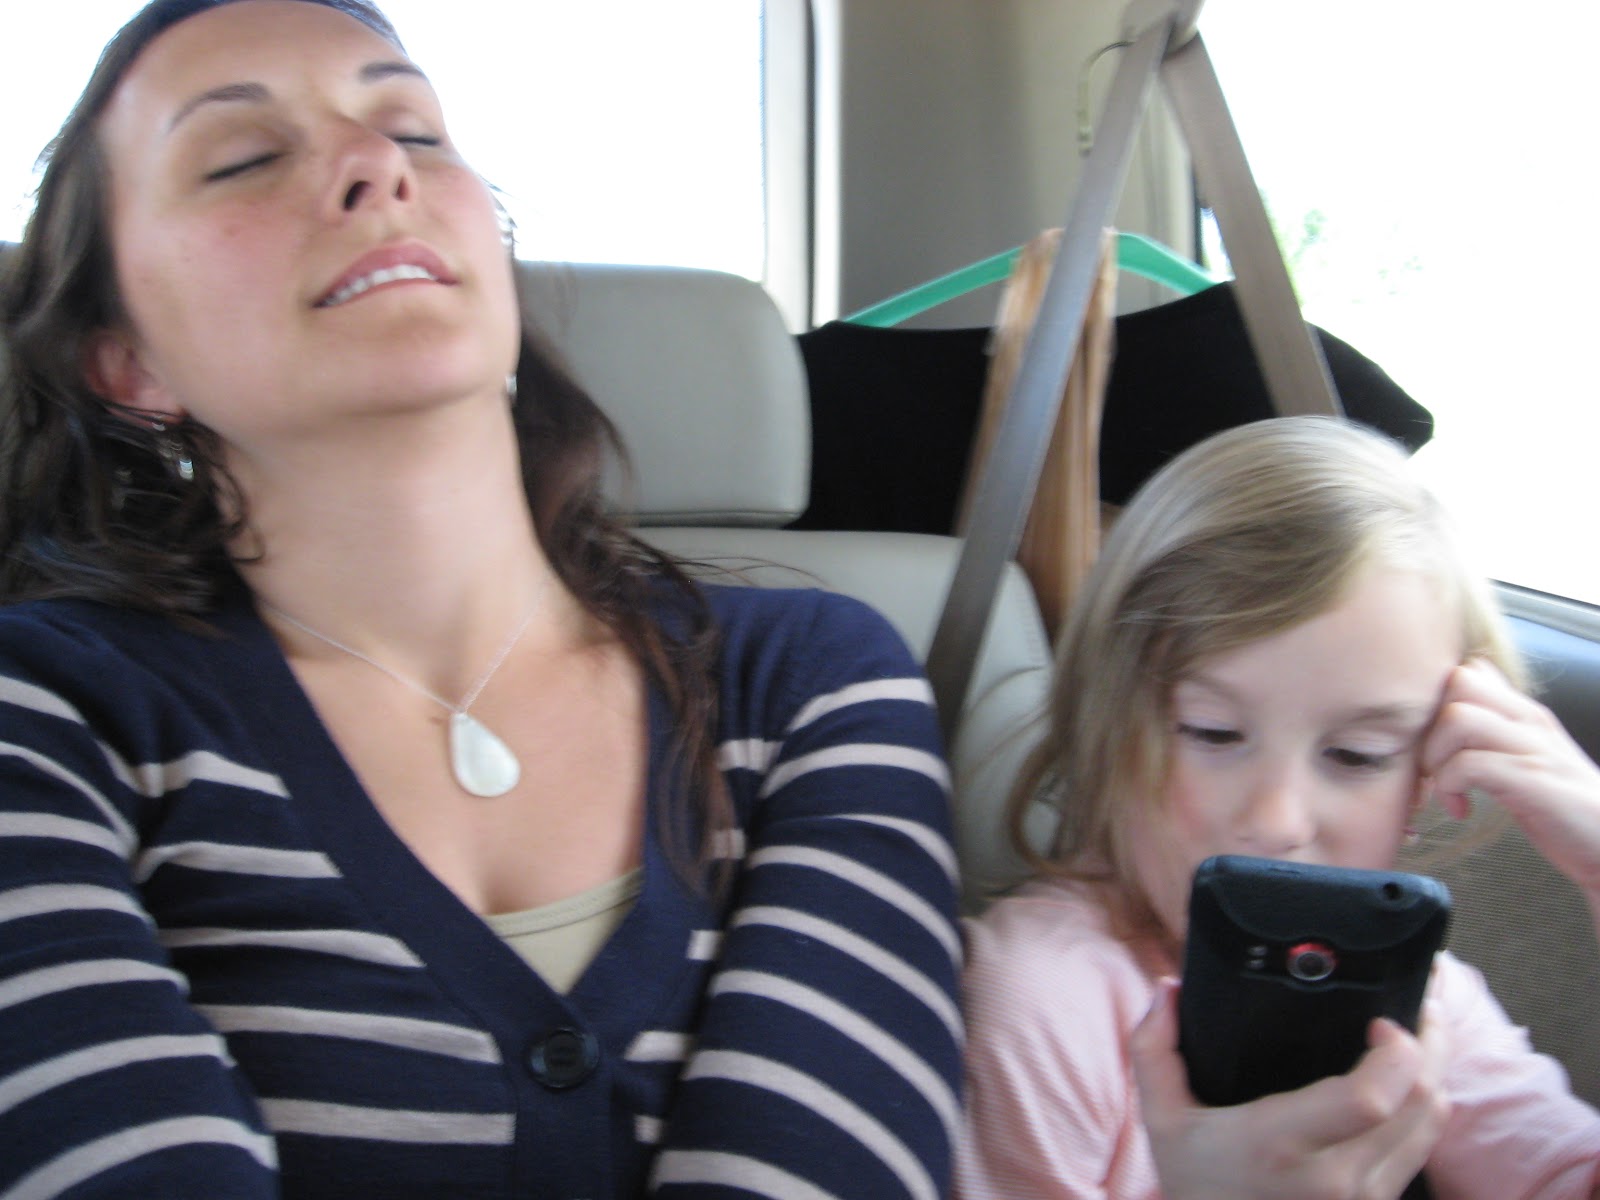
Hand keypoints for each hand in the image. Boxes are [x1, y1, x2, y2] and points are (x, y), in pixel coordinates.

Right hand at [1129, 980, 1448, 1199]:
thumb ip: (1154, 1048)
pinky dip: (1423, 1109)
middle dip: (1429, 1046)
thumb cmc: (1194, 1183)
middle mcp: (1334, 1178)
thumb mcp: (1160, 1118)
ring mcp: (1364, 1198)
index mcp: (1279, 1144)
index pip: (1368, 1100)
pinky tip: (1407, 1083)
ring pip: (1432, 1124)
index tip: (1380, 1020)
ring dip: (1433, 1074)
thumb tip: (1168, 986)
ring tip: (1415, 1038)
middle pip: (1419, 1104)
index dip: (1395, 1053)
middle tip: (1414, 1009)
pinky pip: (1424, 1147)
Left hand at [1421, 658, 1599, 899]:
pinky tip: (1461, 810)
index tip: (1431, 745)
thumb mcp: (1525, 756)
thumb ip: (1495, 728)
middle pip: (1458, 681)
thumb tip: (1456, 704)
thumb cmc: (1561, 807)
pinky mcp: (1532, 780)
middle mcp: (1530, 720)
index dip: (1434, 705)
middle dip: (1428, 724)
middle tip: (1431, 765)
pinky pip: (1468, 764)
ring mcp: (1533, 747)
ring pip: (1457, 718)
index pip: (1468, 670)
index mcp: (1524, 712)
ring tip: (1445, 788)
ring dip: (1436, 756)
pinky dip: (1450, 788)